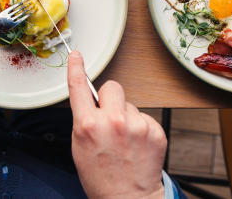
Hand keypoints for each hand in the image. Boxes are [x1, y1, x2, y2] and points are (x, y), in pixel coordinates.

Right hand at [67, 51, 166, 198]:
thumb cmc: (100, 177)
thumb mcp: (80, 146)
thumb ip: (84, 120)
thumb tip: (91, 99)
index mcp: (87, 125)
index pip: (79, 87)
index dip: (76, 68)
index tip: (76, 55)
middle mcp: (112, 121)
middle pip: (112, 87)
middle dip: (110, 99)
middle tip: (109, 118)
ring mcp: (136, 126)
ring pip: (130, 104)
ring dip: (127, 116)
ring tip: (125, 141)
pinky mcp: (155, 131)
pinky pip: (144, 117)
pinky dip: (141, 128)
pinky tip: (137, 145)